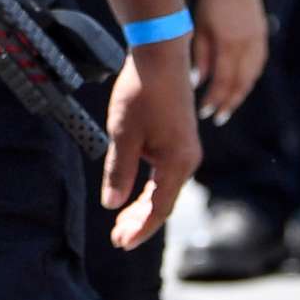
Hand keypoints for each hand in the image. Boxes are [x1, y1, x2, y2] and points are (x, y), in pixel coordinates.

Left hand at [102, 40, 199, 249]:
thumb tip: (112, 204)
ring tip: (121, 222)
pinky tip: (132, 196)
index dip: (140, 229)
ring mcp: (185, 150)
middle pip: (163, 202)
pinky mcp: (178, 141)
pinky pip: (164, 174)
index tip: (121, 243)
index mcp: (177, 163)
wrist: (159, 56)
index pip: (159, 209)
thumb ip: (118, 171)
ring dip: (142, 206)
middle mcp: (187, 160)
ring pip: (163, 189)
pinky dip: (148, 189)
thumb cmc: (141, 92)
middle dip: (140, 222)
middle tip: (117, 238)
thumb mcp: (123, 134)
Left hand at [191, 0, 267, 120]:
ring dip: (240, 94)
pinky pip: (258, 65)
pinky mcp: (263, 36)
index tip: (204, 112)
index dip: (214, 100)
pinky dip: (249, 79)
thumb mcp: (200, 26)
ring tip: (228, 106)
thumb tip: (198, 82)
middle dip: (228, 103)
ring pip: (252, 77)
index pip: (223, 81)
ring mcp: (258, 41)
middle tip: (218, 117)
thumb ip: (201, 55)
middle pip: (240, 84)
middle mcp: (247, 45)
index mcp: (229, 43)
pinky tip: (241, 85)